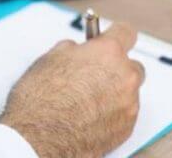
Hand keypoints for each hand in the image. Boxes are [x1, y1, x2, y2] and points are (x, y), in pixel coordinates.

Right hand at [0, 23, 144, 157]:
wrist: (39, 138)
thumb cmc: (41, 100)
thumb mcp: (51, 58)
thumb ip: (75, 50)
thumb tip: (80, 51)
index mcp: (108, 52)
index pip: (126, 32)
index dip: (117, 35)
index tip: (114, 37)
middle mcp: (125, 76)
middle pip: (133, 66)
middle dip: (117, 69)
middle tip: (95, 75)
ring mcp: (128, 103)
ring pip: (129, 92)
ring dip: (115, 93)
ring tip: (88, 102)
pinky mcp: (127, 127)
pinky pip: (125, 114)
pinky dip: (113, 114)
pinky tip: (91, 117)